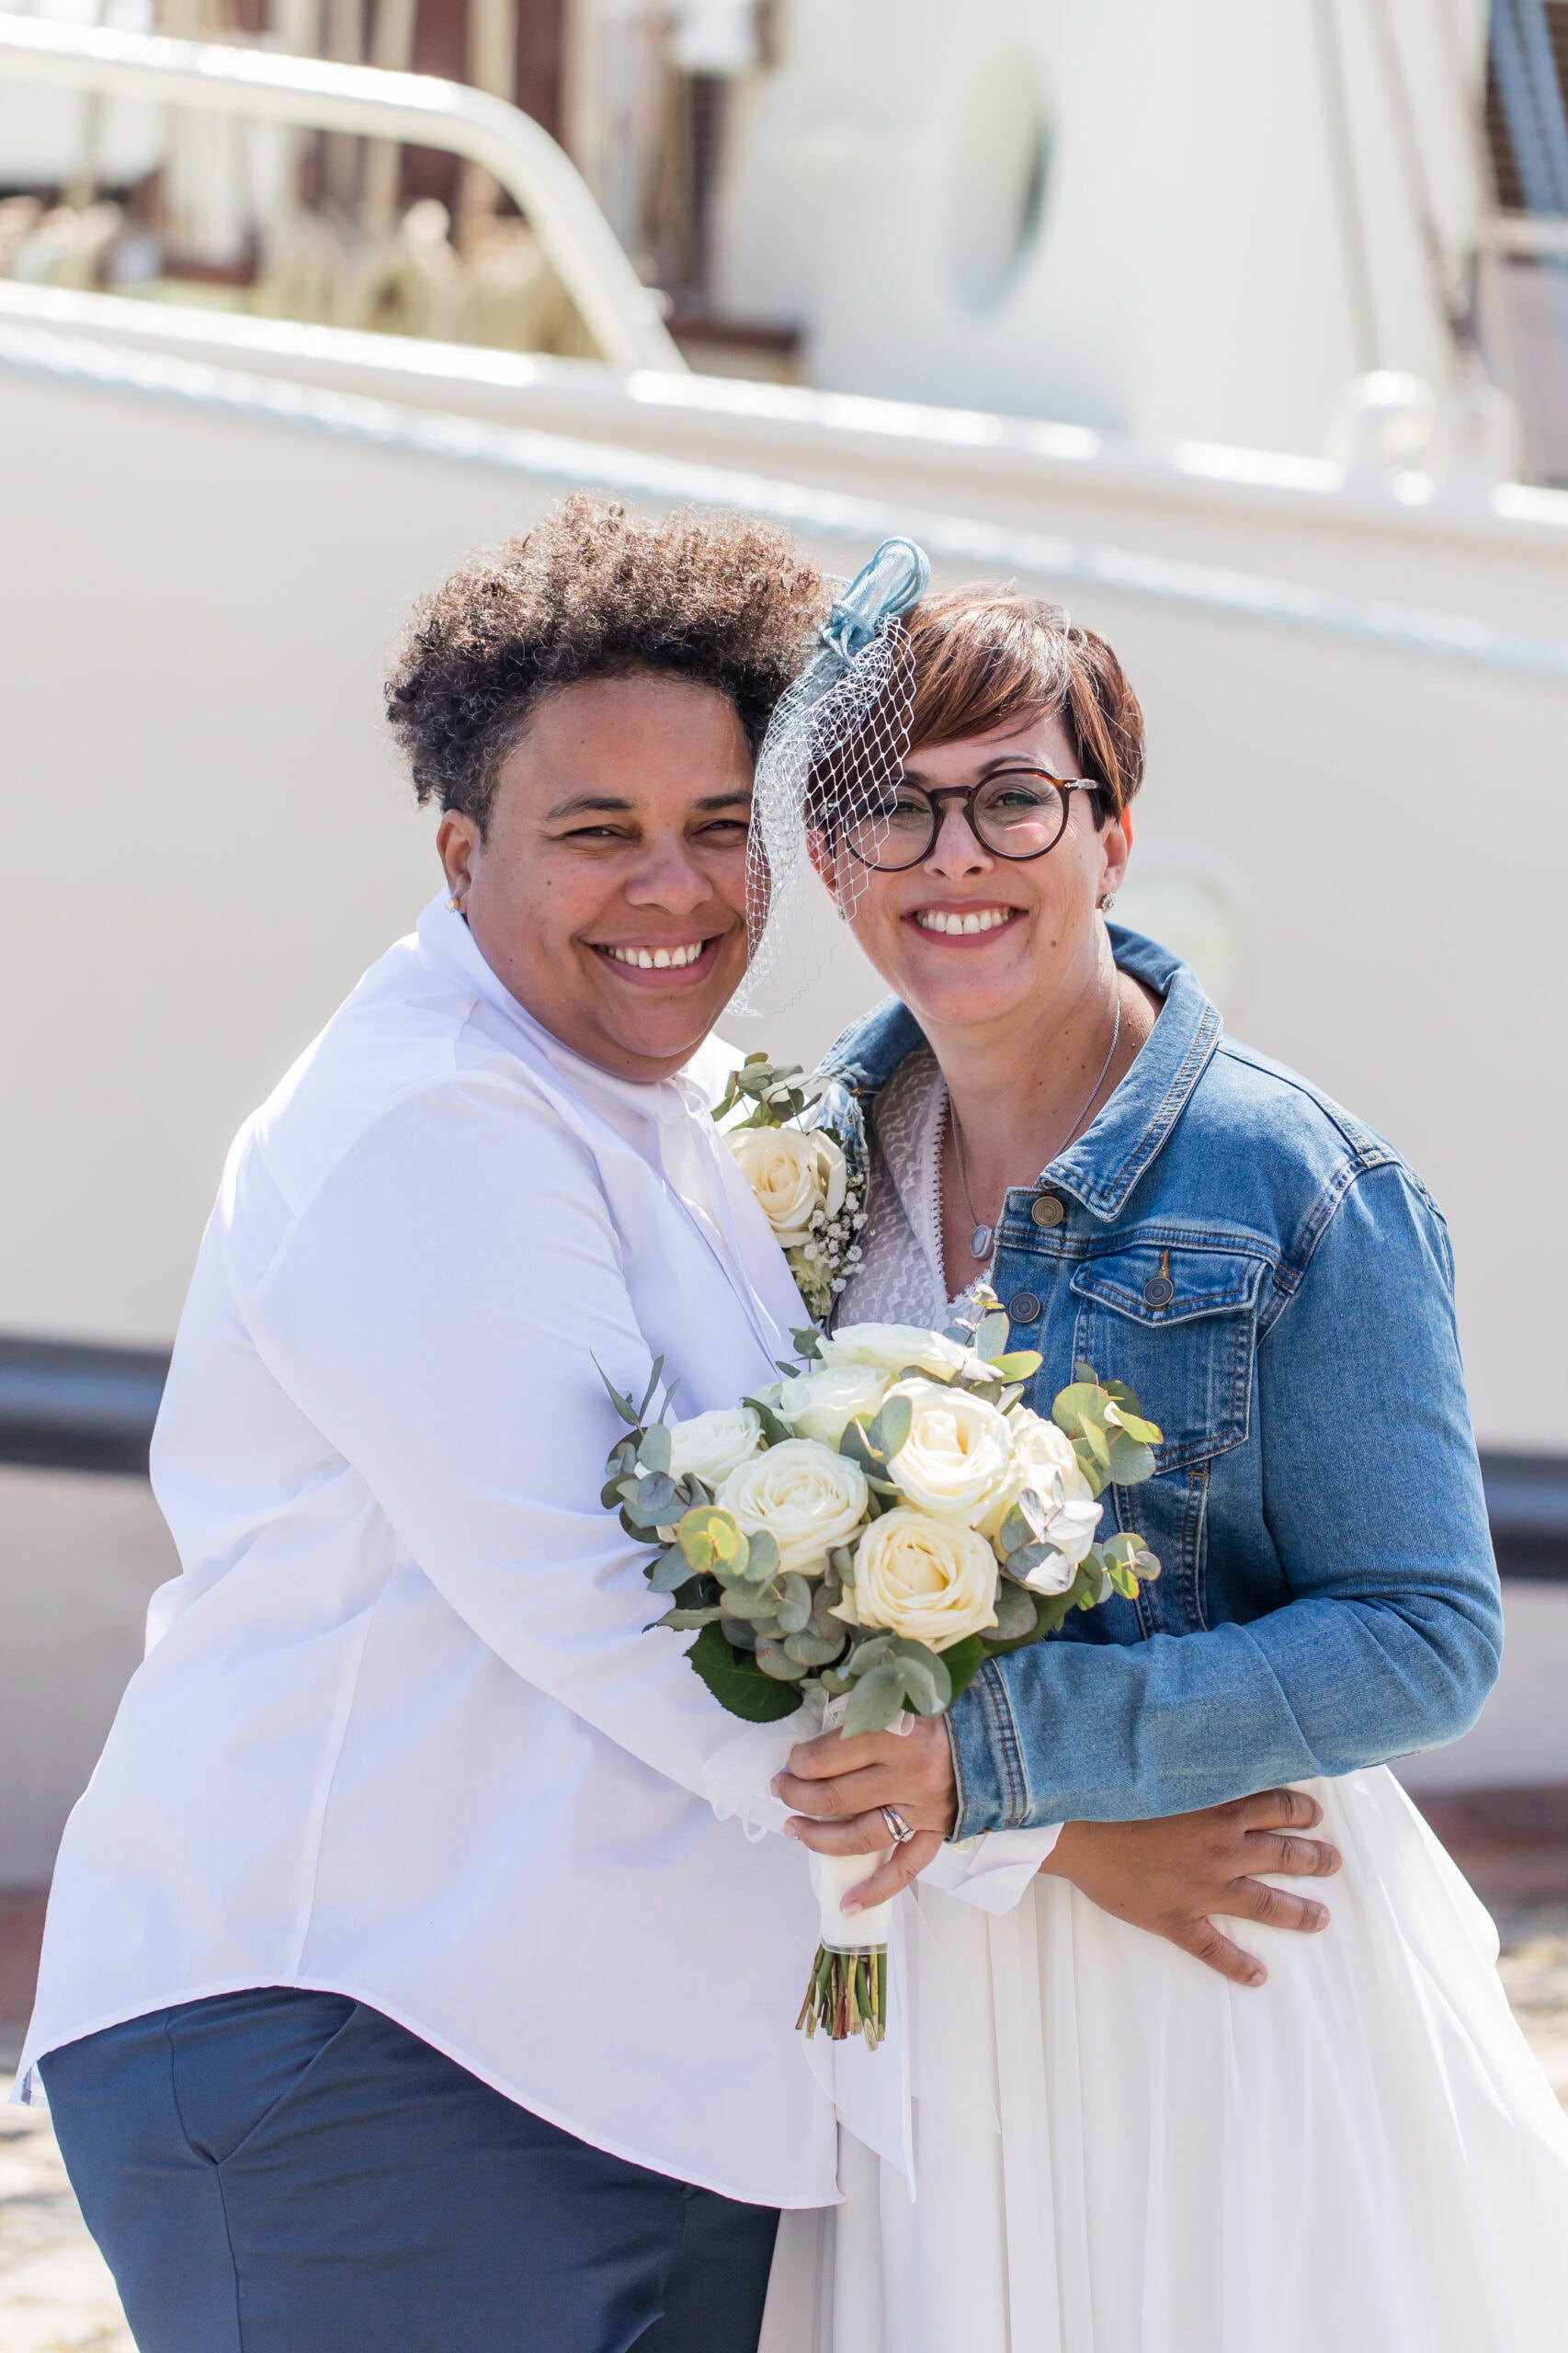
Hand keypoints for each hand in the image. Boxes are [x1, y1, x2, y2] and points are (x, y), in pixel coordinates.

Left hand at [773, 1716, 957, 1915]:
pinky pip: (904, 1869)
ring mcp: (923, 1810)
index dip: (798, 1761)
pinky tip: (846, 1904)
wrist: (1004, 1730)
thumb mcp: (902, 1696)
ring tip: (793, 1829)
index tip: (791, 1759)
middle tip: (780, 1789)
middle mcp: (907, 1776)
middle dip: (796, 1794)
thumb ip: (863, 1713)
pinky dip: (875, 1890)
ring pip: (858, 1836)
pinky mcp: (937, 1832)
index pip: (827, 1757)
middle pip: (834, 1797)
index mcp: (895, 1734)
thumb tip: (817, 1738)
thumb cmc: (946, 1707)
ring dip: (818, 1837)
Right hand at [1043, 1788, 1340, 1986]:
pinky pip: (1215, 1948)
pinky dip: (1239, 1965)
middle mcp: (1221, 1851)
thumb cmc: (1115, 1794)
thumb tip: (1225, 1753)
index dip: (1301, 1810)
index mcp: (1219, 1811)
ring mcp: (1202, 1890)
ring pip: (1264, 1904)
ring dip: (1297, 1913)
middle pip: (1283, 1855)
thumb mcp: (1166, 1771)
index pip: (1277, 1807)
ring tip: (1321, 1918)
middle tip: (1333, 1862)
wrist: (1075, 1831)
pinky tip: (1259, 1976)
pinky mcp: (1177, 1919)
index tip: (1315, 1813)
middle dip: (1314, 1859)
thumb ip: (1199, 1769)